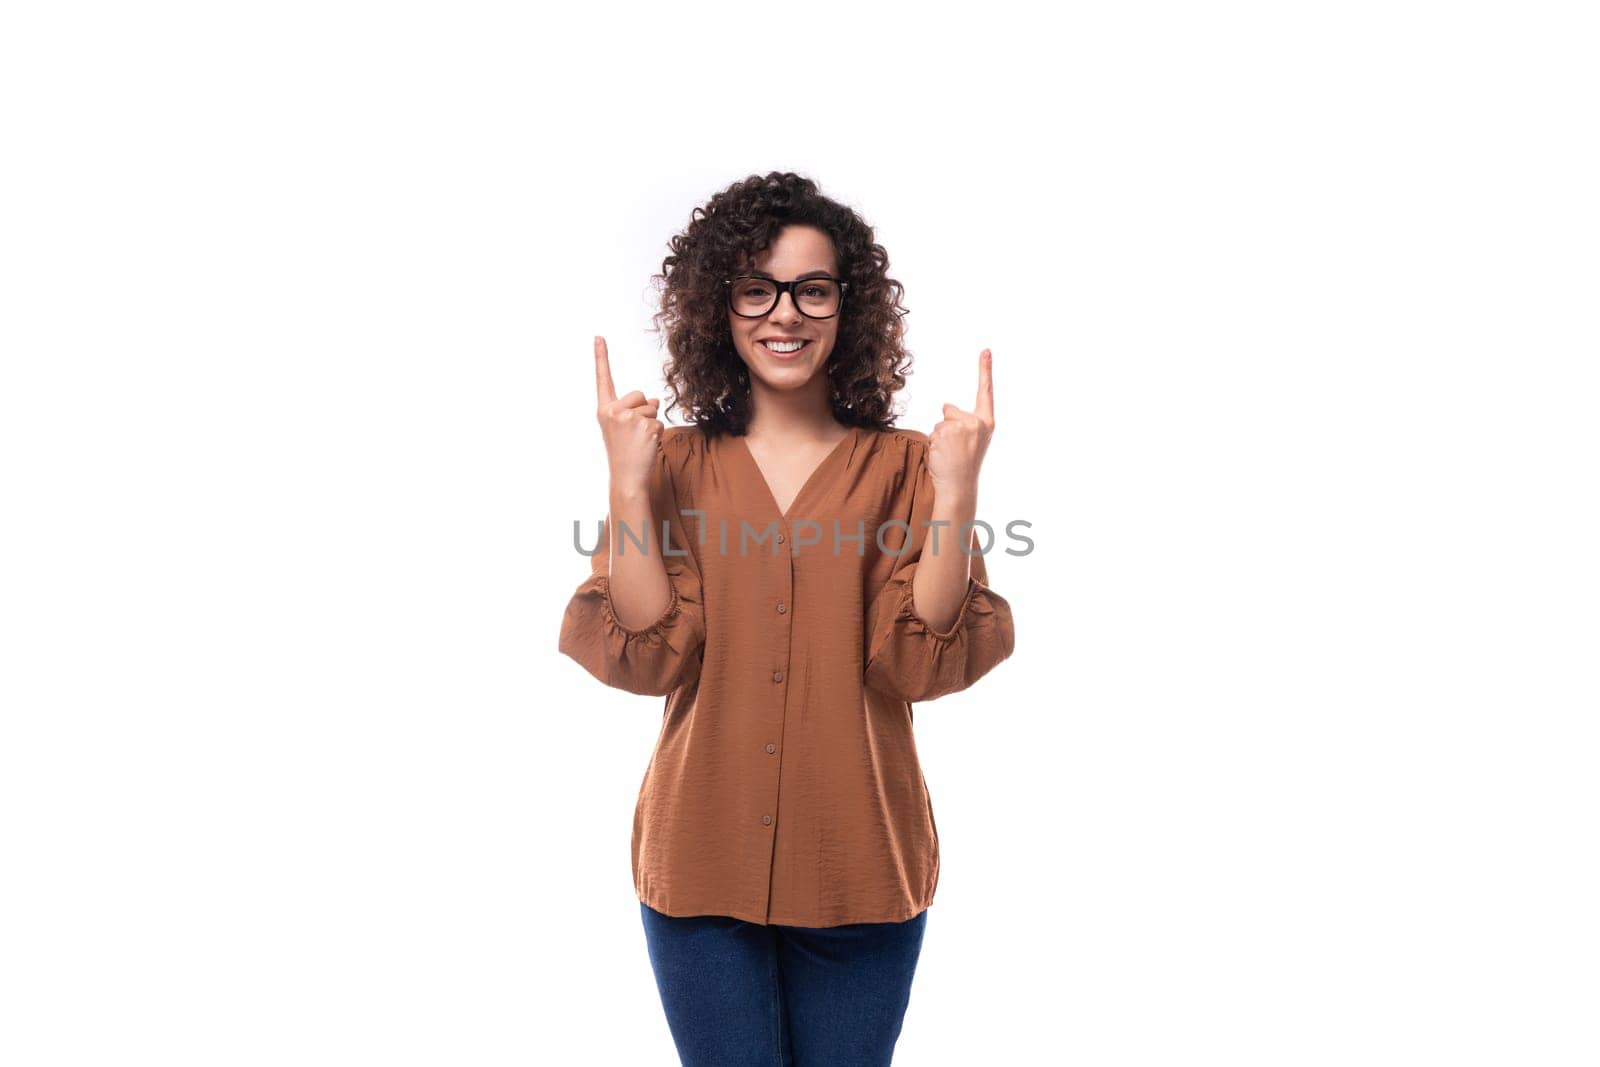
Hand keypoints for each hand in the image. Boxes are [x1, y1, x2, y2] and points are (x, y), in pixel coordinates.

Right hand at [593, 336, 662, 494]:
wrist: (627, 478)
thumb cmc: (624, 454)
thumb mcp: (623, 428)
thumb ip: (634, 410)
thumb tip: (654, 401)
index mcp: (604, 410)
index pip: (603, 380)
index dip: (601, 357)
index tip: (598, 337)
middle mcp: (613, 411)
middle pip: (639, 395)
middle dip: (643, 411)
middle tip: (633, 434)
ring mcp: (628, 418)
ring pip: (652, 409)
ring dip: (651, 424)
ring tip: (639, 442)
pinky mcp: (645, 426)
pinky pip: (659, 422)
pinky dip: (657, 435)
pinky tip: (646, 446)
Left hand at [927, 348, 994, 503]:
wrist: (959, 487)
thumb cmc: (963, 466)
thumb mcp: (969, 441)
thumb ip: (961, 422)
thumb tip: (945, 405)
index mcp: (986, 424)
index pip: (985, 393)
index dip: (985, 370)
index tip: (986, 350)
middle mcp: (976, 423)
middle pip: (950, 411)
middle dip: (945, 428)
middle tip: (954, 451)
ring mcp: (962, 427)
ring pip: (939, 424)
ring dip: (938, 439)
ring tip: (948, 456)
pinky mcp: (946, 432)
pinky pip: (931, 433)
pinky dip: (932, 445)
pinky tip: (942, 457)